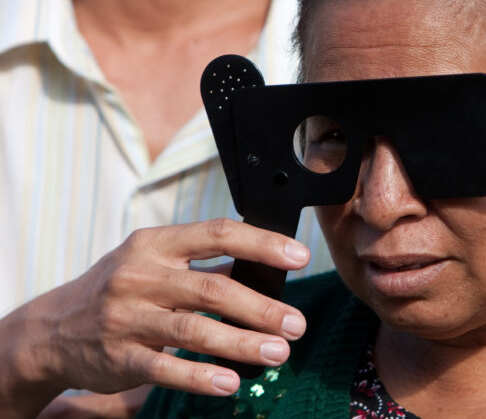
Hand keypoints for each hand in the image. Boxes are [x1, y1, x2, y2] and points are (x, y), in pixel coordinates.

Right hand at [0, 219, 309, 416]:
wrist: (53, 328)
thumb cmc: (119, 288)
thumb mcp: (153, 261)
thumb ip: (203, 265)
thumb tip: (264, 267)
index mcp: (155, 244)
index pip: (218, 234)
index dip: (263, 243)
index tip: (300, 256)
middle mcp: (141, 275)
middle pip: (212, 289)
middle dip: (261, 308)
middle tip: (296, 325)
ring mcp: (126, 317)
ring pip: (193, 331)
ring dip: (241, 343)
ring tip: (278, 353)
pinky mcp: (117, 357)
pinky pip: (164, 368)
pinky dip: (200, 377)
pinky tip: (231, 383)